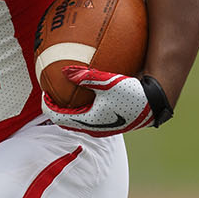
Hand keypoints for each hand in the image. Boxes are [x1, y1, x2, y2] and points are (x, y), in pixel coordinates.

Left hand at [42, 67, 169, 136]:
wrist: (156, 104)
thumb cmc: (133, 94)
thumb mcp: (109, 82)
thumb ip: (86, 76)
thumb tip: (65, 70)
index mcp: (88, 121)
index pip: (57, 116)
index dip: (46, 104)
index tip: (42, 90)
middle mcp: (93, 127)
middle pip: (65, 119)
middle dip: (55, 106)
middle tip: (49, 90)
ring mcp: (102, 125)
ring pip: (77, 117)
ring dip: (69, 106)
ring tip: (64, 90)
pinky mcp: (110, 119)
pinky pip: (90, 112)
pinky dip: (83, 102)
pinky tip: (88, 86)